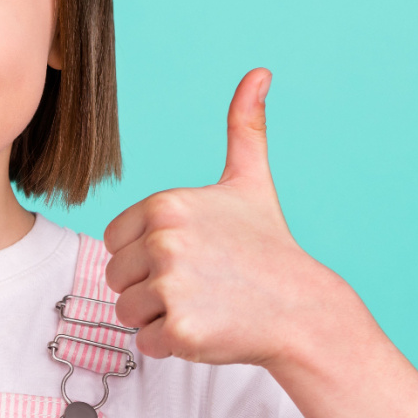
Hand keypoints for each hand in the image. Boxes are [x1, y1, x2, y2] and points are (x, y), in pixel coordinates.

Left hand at [103, 69, 338, 367]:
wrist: (302, 309)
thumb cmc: (268, 247)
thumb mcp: (250, 182)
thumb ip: (244, 128)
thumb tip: (259, 73)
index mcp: (165, 205)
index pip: (115, 242)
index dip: (145, 256)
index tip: (188, 256)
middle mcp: (164, 241)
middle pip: (116, 278)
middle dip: (149, 288)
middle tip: (199, 285)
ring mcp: (171, 286)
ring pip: (126, 312)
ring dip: (157, 317)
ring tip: (203, 304)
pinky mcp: (179, 328)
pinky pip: (144, 342)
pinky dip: (169, 344)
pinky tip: (207, 328)